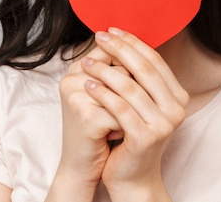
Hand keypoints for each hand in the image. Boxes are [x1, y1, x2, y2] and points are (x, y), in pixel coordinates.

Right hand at [56, 44, 123, 183]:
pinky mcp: (85, 117)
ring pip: (125, 90)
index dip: (133, 69)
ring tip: (125, 124)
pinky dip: (126, 126)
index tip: (135, 94)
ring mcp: (76, 96)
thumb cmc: (99, 130)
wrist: (81, 168)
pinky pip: (122, 113)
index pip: (114, 52)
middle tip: (129, 113)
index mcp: (77, 68)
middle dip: (134, 94)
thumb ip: (121, 72)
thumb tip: (148, 53)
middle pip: (122, 70)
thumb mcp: (108, 97)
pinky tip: (118, 136)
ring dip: (132, 110)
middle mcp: (72, 78)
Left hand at [81, 27, 188, 198]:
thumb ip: (141, 79)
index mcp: (178, 97)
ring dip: (106, 71)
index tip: (112, 30)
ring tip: (86, 63)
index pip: (155, 61)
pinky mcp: (145, 137)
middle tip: (100, 36)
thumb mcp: (143, 105)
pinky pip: (119, 108)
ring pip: (131, 87)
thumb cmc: (133, 137)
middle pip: (145, 69)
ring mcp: (163, 124)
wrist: (133, 177)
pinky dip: (102, 94)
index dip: (133, 43)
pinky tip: (88, 85)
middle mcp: (176, 109)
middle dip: (120, 49)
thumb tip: (124, 41)